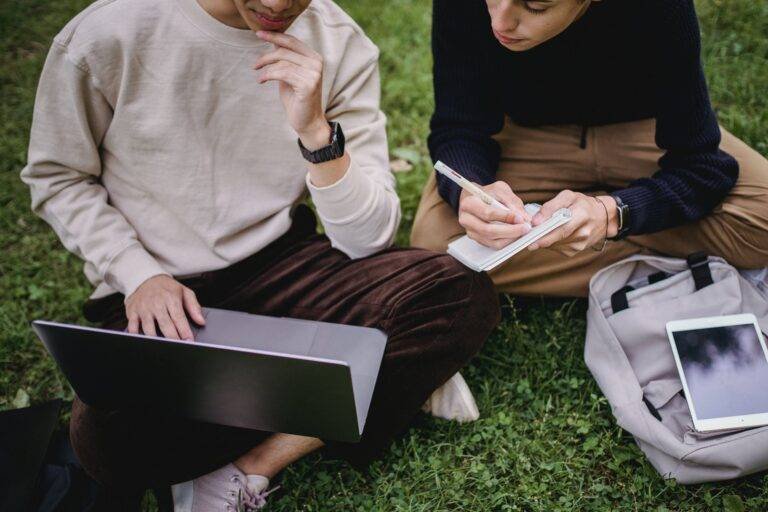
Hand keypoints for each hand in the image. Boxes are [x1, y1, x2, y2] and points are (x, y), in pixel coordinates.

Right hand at [124, 275, 205, 340]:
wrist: (146, 279)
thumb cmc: (167, 288)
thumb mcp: (184, 292)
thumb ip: (194, 307)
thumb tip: (201, 321)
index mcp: (171, 298)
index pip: (179, 318)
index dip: (184, 331)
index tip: (189, 341)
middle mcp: (156, 303)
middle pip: (165, 325)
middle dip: (173, 338)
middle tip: (179, 348)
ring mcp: (143, 308)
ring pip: (149, 329)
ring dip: (156, 340)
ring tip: (163, 347)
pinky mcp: (132, 312)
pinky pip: (132, 327)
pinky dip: (136, 336)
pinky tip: (143, 342)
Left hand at [254, 31, 329, 149]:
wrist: (307, 122)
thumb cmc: (296, 99)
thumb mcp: (289, 74)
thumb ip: (285, 59)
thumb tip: (273, 41)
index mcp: (314, 58)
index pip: (292, 41)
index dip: (275, 36)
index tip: (259, 33)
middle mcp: (316, 63)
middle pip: (285, 50)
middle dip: (267, 56)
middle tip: (255, 64)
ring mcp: (314, 74)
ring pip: (282, 62)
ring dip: (266, 68)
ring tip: (259, 75)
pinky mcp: (308, 84)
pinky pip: (282, 73)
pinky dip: (269, 75)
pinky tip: (262, 80)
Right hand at [458, 181, 531, 248]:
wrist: (476, 199)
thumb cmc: (489, 193)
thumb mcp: (500, 190)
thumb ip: (512, 202)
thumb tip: (525, 218)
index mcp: (469, 204)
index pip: (488, 213)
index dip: (506, 217)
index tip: (521, 218)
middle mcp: (466, 220)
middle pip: (488, 231)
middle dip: (510, 231)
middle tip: (526, 228)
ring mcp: (470, 232)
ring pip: (492, 241)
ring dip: (510, 238)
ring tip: (523, 231)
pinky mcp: (477, 239)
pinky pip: (494, 245)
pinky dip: (507, 242)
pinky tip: (516, 235)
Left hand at [527, 191, 618, 256]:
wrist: (604, 217)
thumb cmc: (583, 204)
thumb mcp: (568, 197)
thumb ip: (550, 206)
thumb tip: (535, 221)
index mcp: (582, 214)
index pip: (562, 227)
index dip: (545, 232)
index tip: (531, 234)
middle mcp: (583, 232)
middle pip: (557, 238)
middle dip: (540, 239)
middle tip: (527, 239)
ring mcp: (580, 244)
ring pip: (555, 244)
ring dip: (544, 240)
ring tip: (539, 232)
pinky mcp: (576, 251)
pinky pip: (557, 248)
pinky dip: (551, 243)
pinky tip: (552, 235)